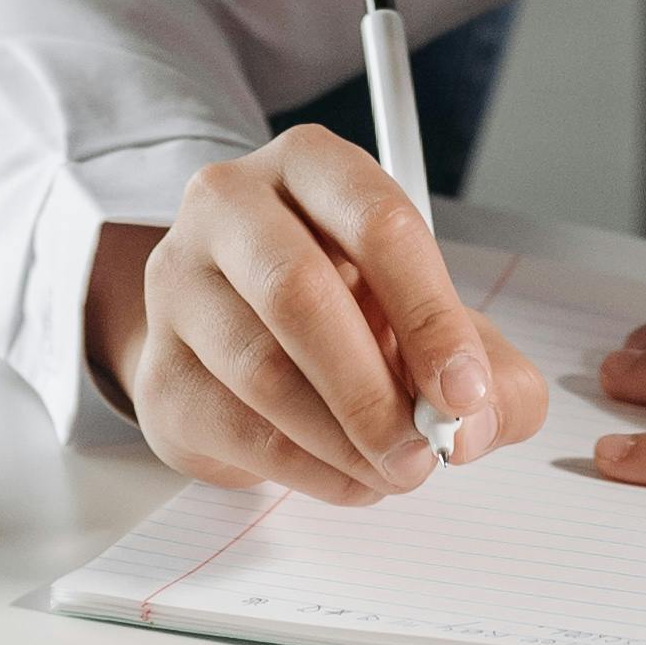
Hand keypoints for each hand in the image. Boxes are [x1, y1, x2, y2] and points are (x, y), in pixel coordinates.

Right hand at [83, 133, 552, 503]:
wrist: (231, 342)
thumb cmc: (342, 309)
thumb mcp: (426, 317)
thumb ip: (485, 364)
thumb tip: (483, 420)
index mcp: (311, 166)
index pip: (377, 222)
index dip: (429, 314)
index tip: (465, 391)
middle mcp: (231, 205)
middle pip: (299, 292)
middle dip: (376, 390)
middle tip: (427, 451)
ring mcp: (181, 284)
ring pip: (262, 369)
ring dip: (345, 440)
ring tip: (395, 470)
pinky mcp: (160, 369)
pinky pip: (236, 428)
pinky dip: (308, 470)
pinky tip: (350, 478)